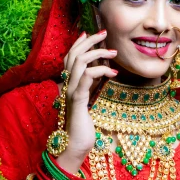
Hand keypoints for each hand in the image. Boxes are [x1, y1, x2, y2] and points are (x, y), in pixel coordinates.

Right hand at [58, 30, 117, 163]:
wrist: (73, 147)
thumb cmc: (82, 127)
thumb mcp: (87, 102)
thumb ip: (89, 87)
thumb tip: (99, 72)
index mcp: (68, 84)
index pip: (69, 56)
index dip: (79, 43)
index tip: (90, 33)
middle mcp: (66, 85)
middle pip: (74, 54)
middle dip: (89, 41)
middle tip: (104, 33)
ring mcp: (70, 92)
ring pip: (79, 61)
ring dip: (98, 53)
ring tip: (113, 53)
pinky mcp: (77, 100)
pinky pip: (86, 77)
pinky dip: (100, 70)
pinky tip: (113, 72)